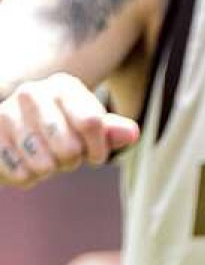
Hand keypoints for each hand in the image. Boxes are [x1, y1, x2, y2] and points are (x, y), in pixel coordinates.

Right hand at [0, 73, 138, 188]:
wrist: (13, 137)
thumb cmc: (63, 131)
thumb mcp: (90, 129)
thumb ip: (112, 131)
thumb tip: (132, 134)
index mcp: (64, 86)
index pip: (92, 123)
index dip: (98, 149)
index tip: (95, 155)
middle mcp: (32, 92)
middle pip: (69, 148)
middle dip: (72, 162)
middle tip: (65, 157)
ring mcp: (6, 113)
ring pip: (44, 164)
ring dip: (49, 170)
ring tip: (44, 159)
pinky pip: (20, 173)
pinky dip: (27, 178)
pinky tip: (25, 165)